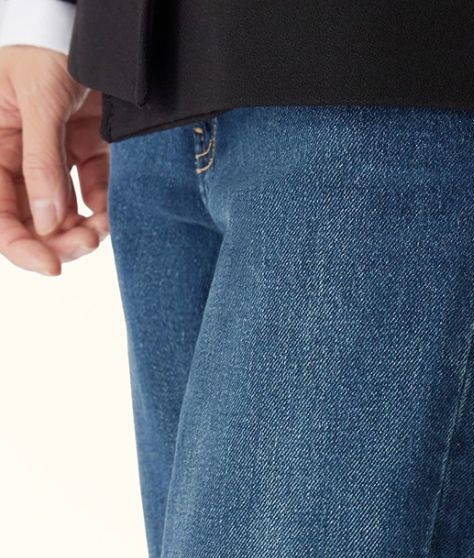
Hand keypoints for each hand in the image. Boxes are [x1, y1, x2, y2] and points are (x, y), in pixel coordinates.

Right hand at [0, 46, 107, 274]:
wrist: (97, 30)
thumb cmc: (50, 48)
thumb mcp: (39, 101)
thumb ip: (42, 162)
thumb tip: (45, 222)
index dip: (17, 244)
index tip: (49, 266)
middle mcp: (19, 156)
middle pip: (31, 219)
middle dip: (56, 242)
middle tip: (85, 246)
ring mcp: (55, 158)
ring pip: (65, 216)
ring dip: (83, 232)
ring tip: (100, 229)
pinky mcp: (90, 155)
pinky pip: (96, 197)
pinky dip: (105, 210)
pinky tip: (110, 214)